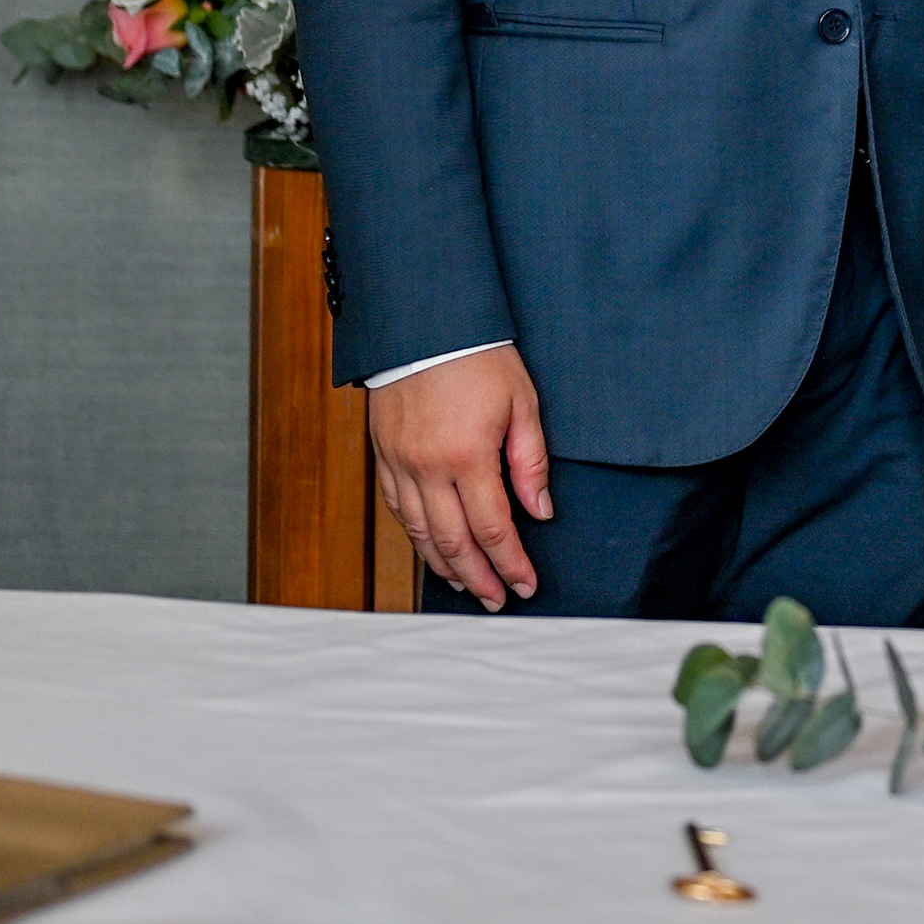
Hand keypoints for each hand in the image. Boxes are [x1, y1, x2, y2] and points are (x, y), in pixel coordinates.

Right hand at [368, 344, 550, 610]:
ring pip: (421, 533)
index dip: (510, 562)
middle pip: (454, 542)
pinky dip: (417, 536)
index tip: (526, 585)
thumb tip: (540, 510)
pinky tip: (432, 548)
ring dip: (445, 565)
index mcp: (468, 456)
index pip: (493, 528)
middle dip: (478, 577)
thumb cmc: (479, 358)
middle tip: (497, 599)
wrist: (425, 324)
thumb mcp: (522, 403)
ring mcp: (401, 464)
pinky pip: (398, 509)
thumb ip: (530, 461)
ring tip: (467, 585)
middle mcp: (428, 468)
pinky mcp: (384, 456)